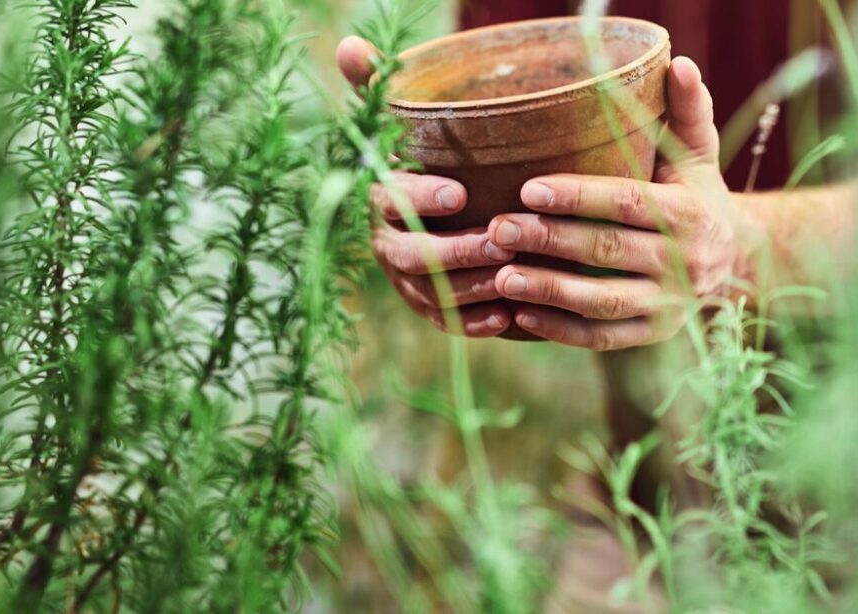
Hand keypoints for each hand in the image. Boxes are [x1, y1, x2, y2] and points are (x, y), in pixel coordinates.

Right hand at [337, 36, 515, 336]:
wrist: (444, 207)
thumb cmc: (430, 156)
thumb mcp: (407, 119)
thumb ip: (379, 86)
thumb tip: (346, 45)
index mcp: (379, 196)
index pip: (387, 199)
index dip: (418, 197)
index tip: (460, 192)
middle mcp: (386, 241)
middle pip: (409, 256)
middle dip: (454, 251)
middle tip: (501, 241)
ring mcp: (406, 279)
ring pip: (429, 293)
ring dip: (469, 288)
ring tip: (510, 279)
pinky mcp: (429, 305)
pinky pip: (444, 322)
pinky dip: (472, 323)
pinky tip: (506, 319)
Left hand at [486, 57, 753, 350]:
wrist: (736, 261)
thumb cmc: (699, 194)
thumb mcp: (699, 152)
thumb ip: (688, 109)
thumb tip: (678, 63)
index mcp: (690, 213)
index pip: (628, 203)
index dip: (579, 196)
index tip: (528, 188)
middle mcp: (683, 263)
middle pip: (607, 251)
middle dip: (549, 241)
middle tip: (498, 229)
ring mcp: (668, 305)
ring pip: (602, 302)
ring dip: (549, 291)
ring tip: (501, 278)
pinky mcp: (653, 334)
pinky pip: (603, 338)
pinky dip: (560, 331)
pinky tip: (520, 316)